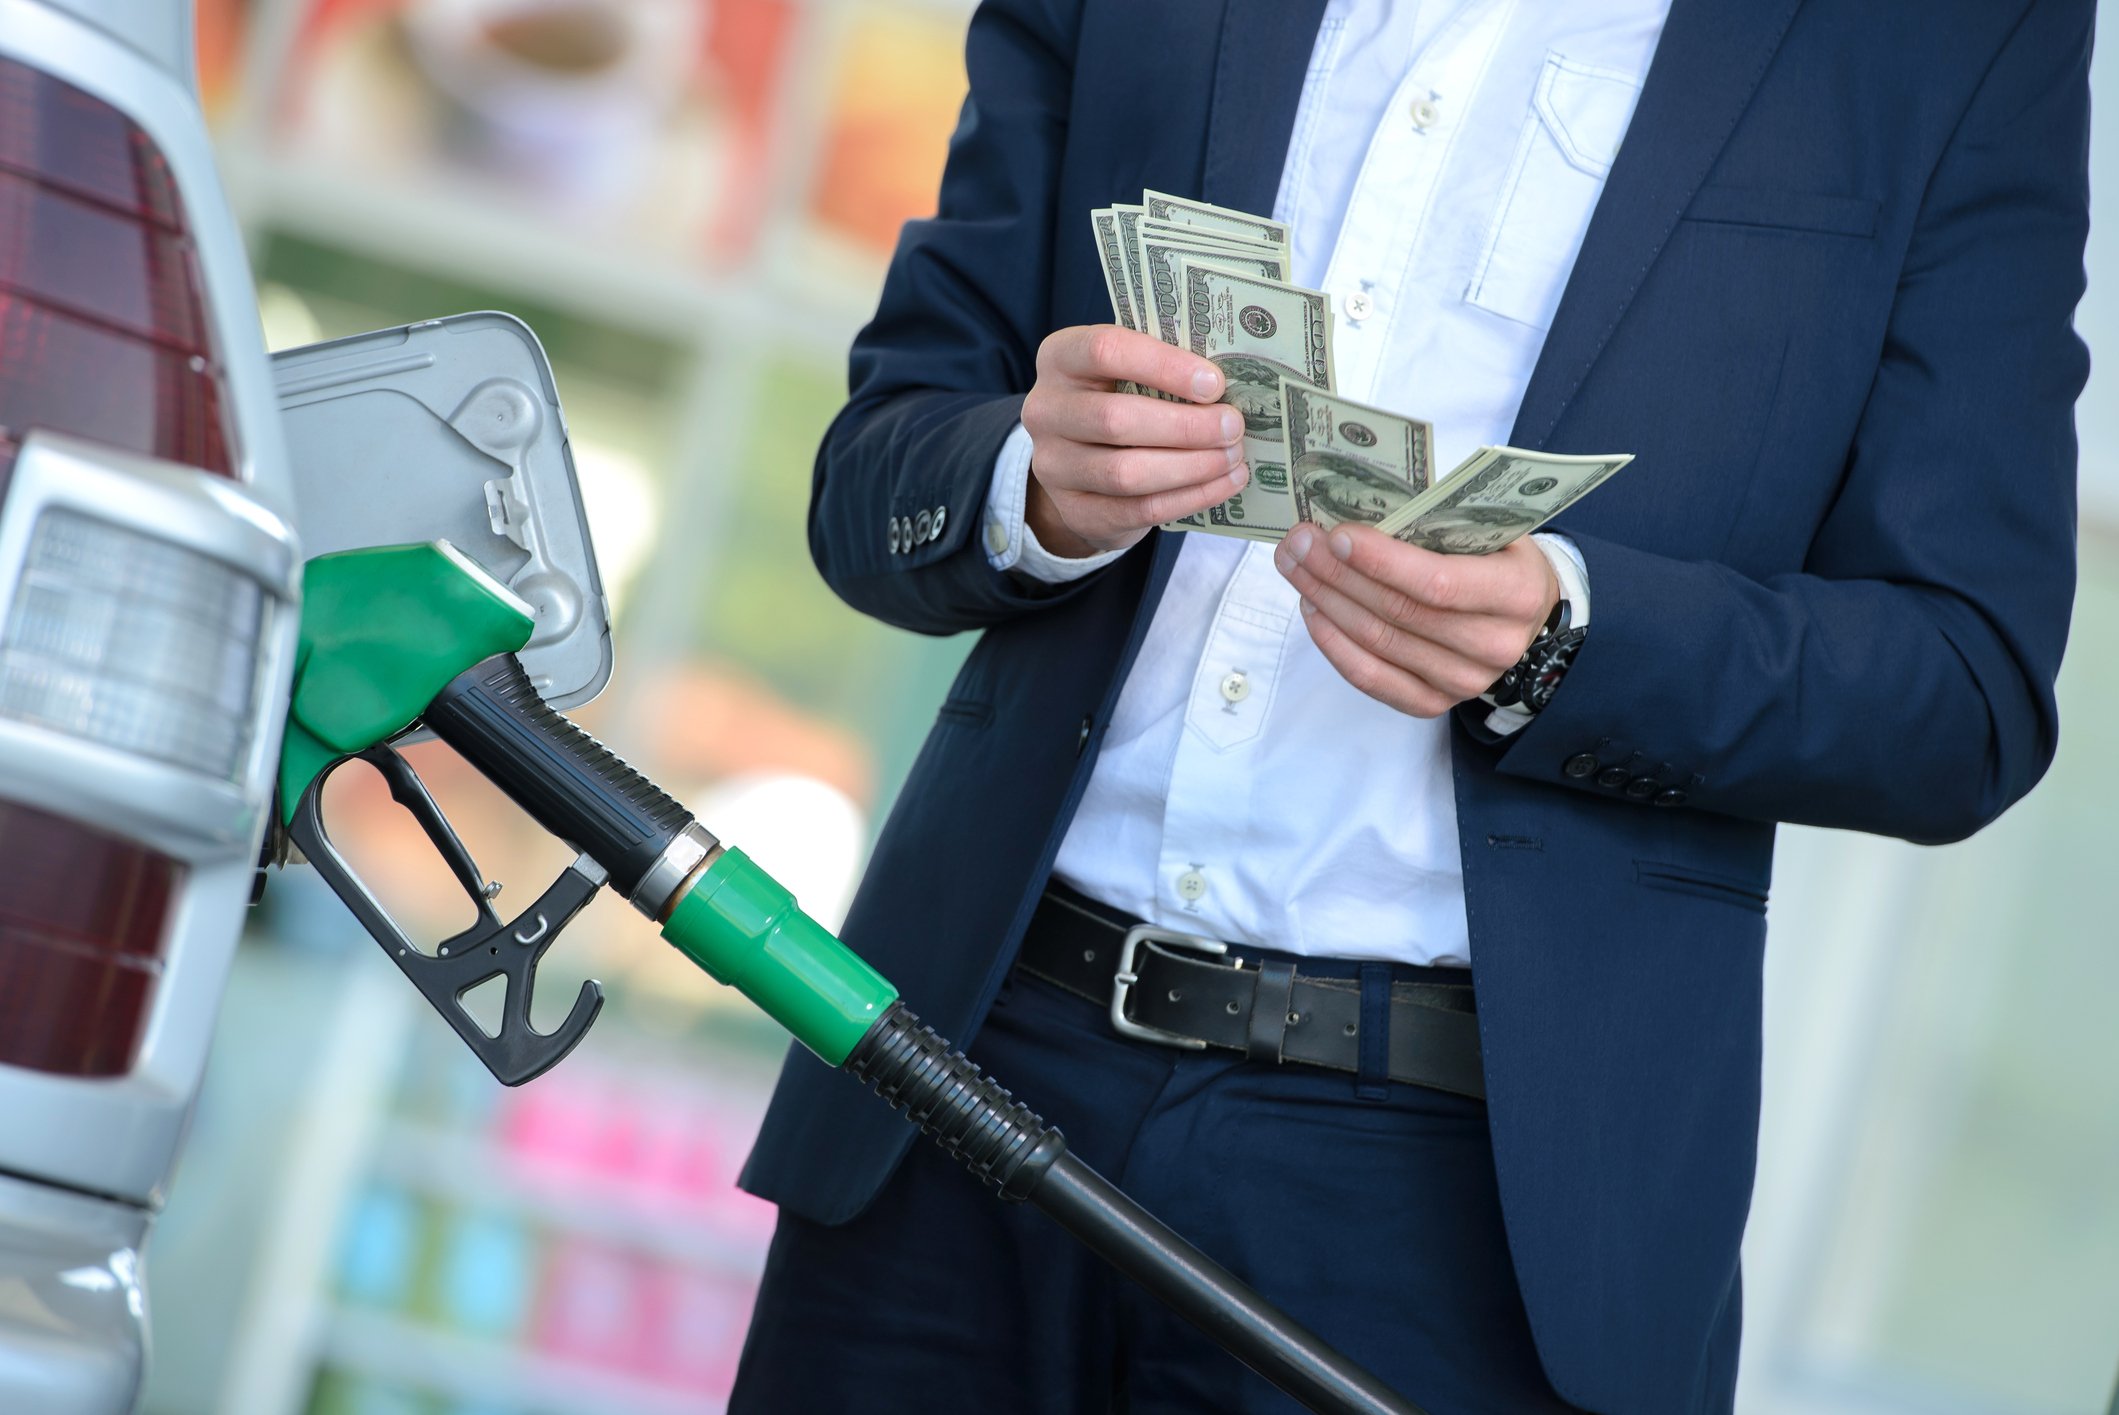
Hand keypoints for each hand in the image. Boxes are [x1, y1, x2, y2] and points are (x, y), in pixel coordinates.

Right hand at [1020, 325, 1249, 556]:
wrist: (1079, 466)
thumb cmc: (1119, 401)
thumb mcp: (1128, 372)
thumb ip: (1164, 369)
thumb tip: (1233, 384)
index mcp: (1060, 358)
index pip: (1105, 351)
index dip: (1164, 366)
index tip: (1214, 383)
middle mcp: (1045, 411)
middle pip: (1116, 419)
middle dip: (1186, 426)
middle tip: (1233, 427)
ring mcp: (1054, 467)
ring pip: (1127, 473)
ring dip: (1192, 466)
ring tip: (1233, 457)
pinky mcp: (1077, 511)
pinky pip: (1139, 509)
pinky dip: (1191, 497)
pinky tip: (1224, 484)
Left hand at [1274, 524, 1559, 718]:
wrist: (1526, 617)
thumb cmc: (1498, 559)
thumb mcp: (1490, 527)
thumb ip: (1438, 520)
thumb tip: (1356, 507)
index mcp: (1517, 592)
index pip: (1438, 583)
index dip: (1382, 561)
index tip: (1336, 535)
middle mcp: (1495, 645)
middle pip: (1398, 612)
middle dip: (1337, 573)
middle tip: (1298, 543)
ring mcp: (1463, 682)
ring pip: (1378, 642)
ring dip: (1326, 601)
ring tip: (1296, 567)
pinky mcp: (1432, 703)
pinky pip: (1370, 678)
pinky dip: (1333, 643)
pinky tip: (1311, 609)